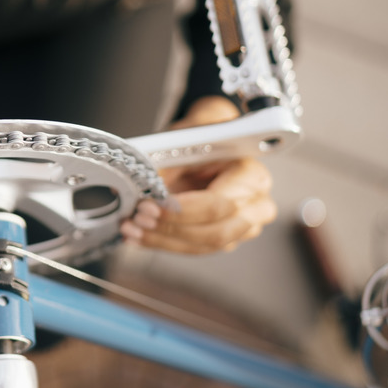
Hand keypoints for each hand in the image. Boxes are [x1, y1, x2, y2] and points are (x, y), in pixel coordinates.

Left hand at [120, 97, 276, 252]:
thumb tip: (143, 187)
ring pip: (202, 245)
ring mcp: (242, 228)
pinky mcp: (222, 239)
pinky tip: (137, 236)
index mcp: (252, 177)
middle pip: (214, 232)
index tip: (151, 206)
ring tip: (132, 228)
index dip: (182, 211)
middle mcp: (255, 206)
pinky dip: (161, 243)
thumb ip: (167, 165)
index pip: (219, 204)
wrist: (209, 144)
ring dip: (162, 240)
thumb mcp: (185, 142)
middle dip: (171, 228)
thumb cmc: (203, 139)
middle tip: (140, 217)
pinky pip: (192, 248)